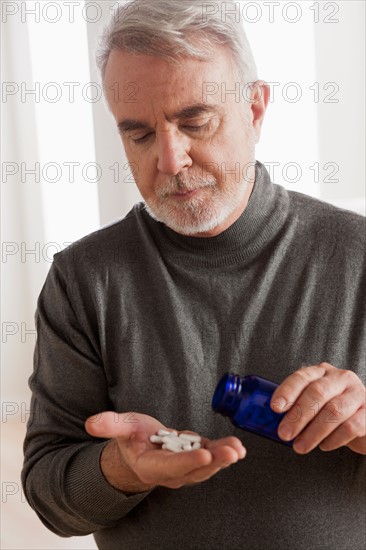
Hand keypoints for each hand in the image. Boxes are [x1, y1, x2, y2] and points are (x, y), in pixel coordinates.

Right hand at [85, 411, 245, 490]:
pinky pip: (212, 458)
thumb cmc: (131, 439)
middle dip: (214, 462)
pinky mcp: (196, 459)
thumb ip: (108, 425)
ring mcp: (186, 468)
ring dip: (224, 459)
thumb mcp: (120, 427)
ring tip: (238, 449)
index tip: (204, 452)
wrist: (139, 450)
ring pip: (207, 466)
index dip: (188, 460)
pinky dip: (225, 453)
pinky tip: (239, 448)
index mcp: (151, 466)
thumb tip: (91, 423)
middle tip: (231, 452)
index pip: (172, 466)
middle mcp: (171, 473)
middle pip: (195, 469)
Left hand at [270, 363, 365, 454]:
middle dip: (298, 415)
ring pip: (333, 411)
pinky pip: (350, 427)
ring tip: (300, 446)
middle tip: (284, 434)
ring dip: (313, 432)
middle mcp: (341, 378)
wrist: (364, 421)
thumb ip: (297, 405)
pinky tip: (323, 446)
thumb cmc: (331, 411)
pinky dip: (333, 439)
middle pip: (317, 393)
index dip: (287, 391)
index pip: (302, 377)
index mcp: (322, 371)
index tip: (275, 407)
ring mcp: (358, 394)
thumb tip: (271, 421)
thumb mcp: (314, 402)